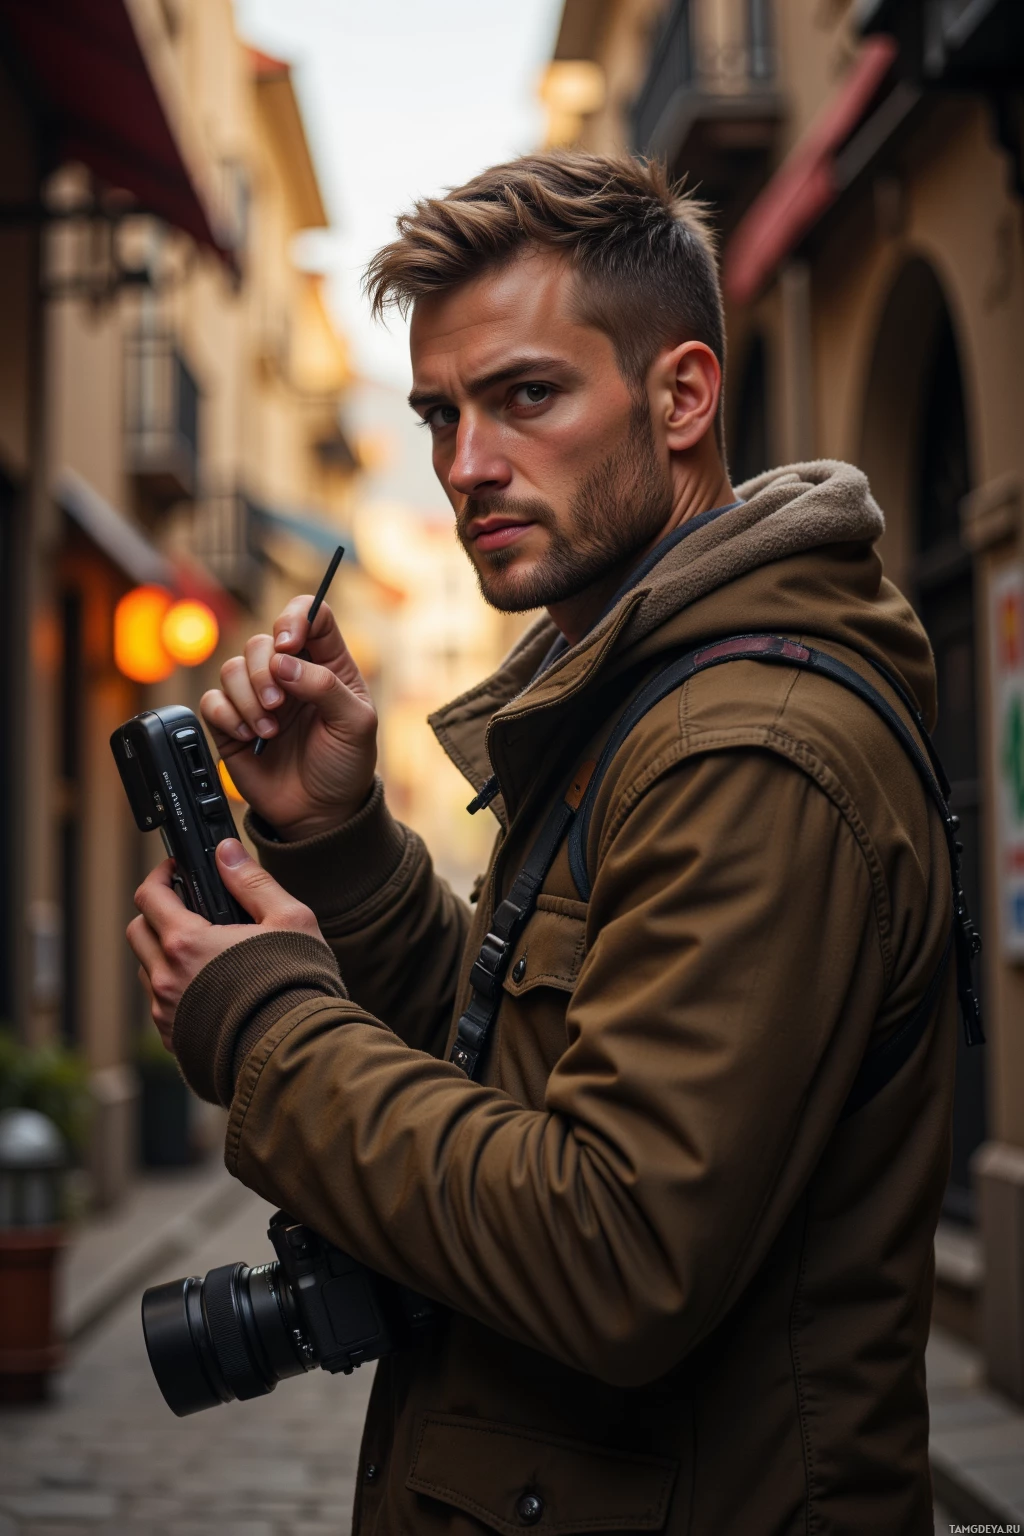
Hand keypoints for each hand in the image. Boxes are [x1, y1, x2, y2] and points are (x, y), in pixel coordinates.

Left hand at [127, 841, 322, 1047]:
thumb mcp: (288, 920)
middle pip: (138, 932)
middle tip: (185, 908)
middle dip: (156, 913)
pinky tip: (209, 989)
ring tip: (202, 952)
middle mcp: (167, 979)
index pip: (149, 896)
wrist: (296, 1051)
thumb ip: (252, 882)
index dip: (160, 875)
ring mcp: (167, 1013)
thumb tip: (226, 852)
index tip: (174, 870)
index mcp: (187, 944)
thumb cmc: (296, 986)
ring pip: (146, 970)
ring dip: (164, 954)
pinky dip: (176, 990)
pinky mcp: (175, 1040)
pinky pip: (161, 1006)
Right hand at [200, 597, 376, 839]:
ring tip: (268, 730)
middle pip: (262, 642)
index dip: (295, 618)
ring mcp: (259, 697)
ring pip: (233, 668)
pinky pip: (212, 701)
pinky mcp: (232, 722)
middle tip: (278, 705)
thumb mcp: (356, 725)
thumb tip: (284, 662)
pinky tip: (249, 736)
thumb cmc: (345, 766)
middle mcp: (290, 674)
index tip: (288, 644)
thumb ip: (326, 687)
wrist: (320, 813)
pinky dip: (227, 715)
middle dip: (264, 671)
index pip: (311, 615)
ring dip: (247, 697)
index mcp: (327, 665)